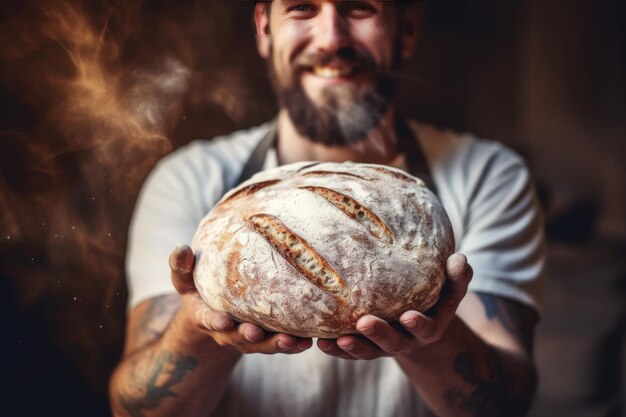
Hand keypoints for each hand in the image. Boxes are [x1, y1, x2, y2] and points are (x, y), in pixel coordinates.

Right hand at [169, 244, 312, 354]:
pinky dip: (293, 345)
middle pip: (238, 338)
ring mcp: (247, 339)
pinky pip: (279, 344)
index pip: (208, 320)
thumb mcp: (185, 278)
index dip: (215, 322)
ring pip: (262, 346)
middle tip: (257, 333)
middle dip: (248, 337)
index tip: (223, 320)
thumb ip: (181, 266)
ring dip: (277, 344)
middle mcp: (227, 332)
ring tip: (293, 341)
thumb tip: (181, 246)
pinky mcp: (266, 339)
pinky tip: (308, 342)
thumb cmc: (200, 287)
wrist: (216, 310)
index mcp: (206, 316)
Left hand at [317, 253, 472, 359]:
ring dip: (351, 347)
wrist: (417, 323)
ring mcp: (383, 347)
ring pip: (367, 352)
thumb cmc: (434, 298)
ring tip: (334, 339)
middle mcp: (405, 341)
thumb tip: (460, 258)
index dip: (418, 325)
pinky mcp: (364, 346)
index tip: (409, 317)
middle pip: (392, 343)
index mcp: (429, 328)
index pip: (426, 329)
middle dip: (378, 335)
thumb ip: (457, 277)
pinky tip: (320, 342)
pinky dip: (335, 349)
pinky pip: (348, 352)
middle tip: (364, 323)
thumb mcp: (450, 289)